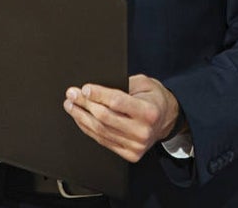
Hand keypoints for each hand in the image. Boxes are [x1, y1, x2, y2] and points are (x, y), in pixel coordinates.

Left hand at [63, 74, 179, 162]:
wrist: (166, 119)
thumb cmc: (153, 98)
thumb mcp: (143, 83)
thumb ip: (123, 84)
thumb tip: (96, 88)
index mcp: (149, 112)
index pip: (117, 102)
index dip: (98, 95)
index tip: (84, 88)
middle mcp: (143, 131)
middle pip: (105, 117)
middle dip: (84, 104)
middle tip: (72, 94)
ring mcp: (136, 145)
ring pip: (100, 131)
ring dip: (81, 117)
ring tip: (71, 105)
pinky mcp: (130, 154)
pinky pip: (103, 141)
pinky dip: (88, 129)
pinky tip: (80, 119)